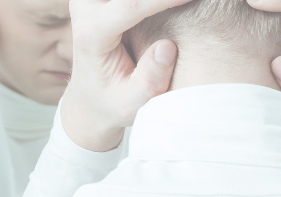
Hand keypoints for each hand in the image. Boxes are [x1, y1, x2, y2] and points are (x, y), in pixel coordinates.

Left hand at [60, 0, 190, 150]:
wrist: (90, 99)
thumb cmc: (113, 102)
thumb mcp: (132, 103)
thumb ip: (150, 80)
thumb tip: (167, 46)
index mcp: (91, 36)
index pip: (129, 7)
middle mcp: (85, 11)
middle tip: (195, 3)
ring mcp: (91, 0)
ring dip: (157, 0)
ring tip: (187, 5)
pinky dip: (151, 2)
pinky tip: (173, 6)